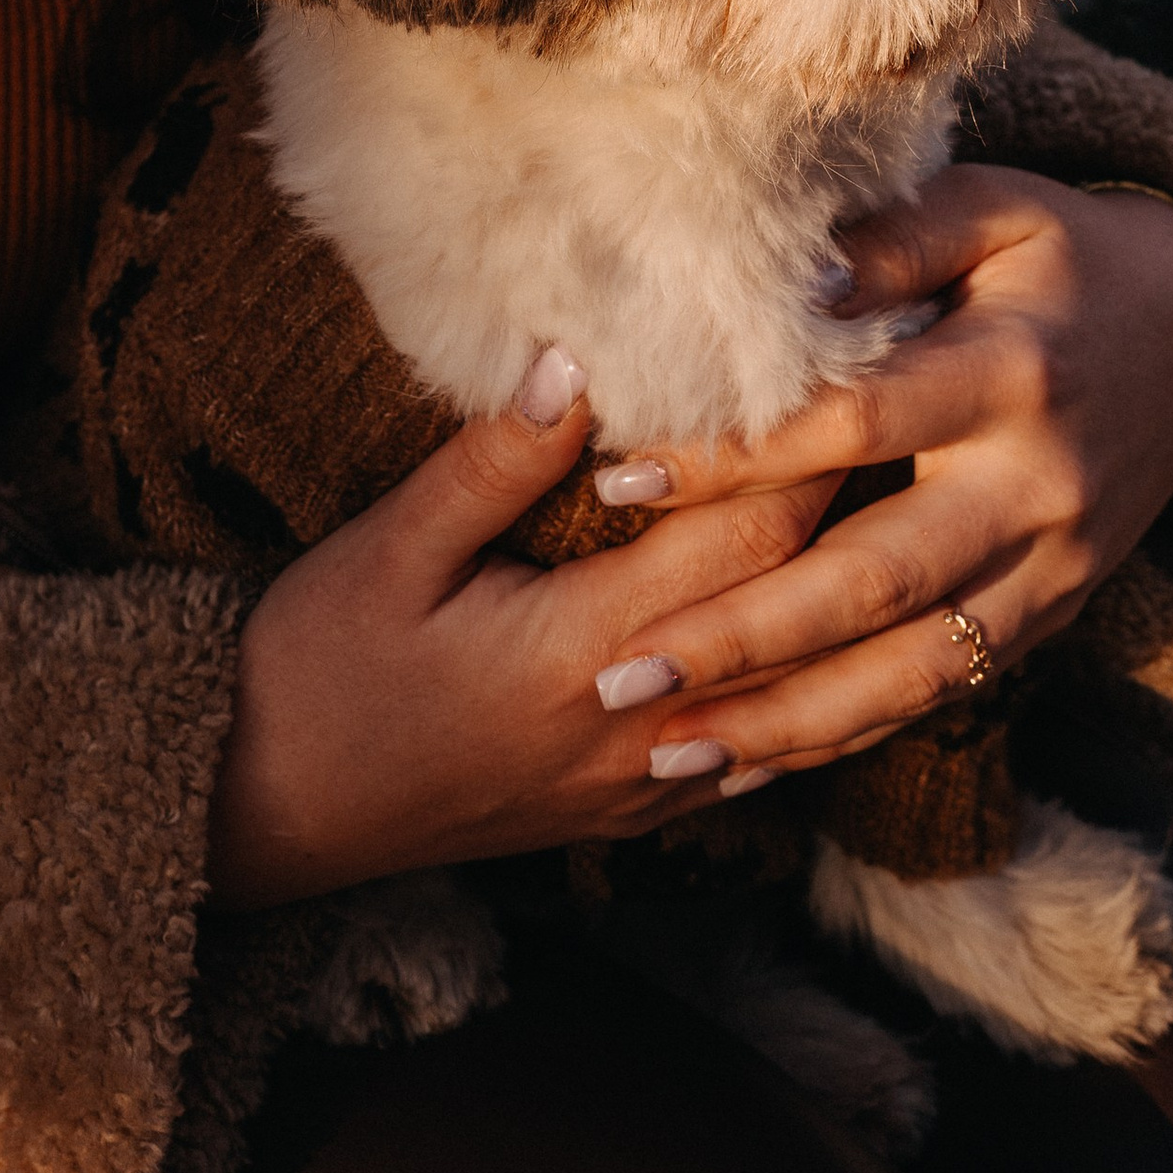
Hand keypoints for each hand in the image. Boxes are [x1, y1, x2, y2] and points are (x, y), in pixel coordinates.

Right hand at [206, 348, 843, 906]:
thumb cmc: (318, 665)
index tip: (852, 370)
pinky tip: (839, 652)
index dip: (809, 456)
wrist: (266, 807)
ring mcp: (639, 782)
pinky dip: (811, 699)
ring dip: (845, 612)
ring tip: (899, 524)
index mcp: (585, 647)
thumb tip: (580, 362)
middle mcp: (639, 726)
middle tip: (907, 424)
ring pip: (795, 699)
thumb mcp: (390, 546)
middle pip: (789, 610)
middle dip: (851, 515)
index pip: (745, 539)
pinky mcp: (626, 810)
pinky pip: (757, 760)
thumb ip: (496, 461)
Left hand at [592, 169, 1172, 789]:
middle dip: (743, 637)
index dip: (734, 459)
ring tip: (671, 752)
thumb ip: (885, 239)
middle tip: (620, 672)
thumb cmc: (1059, 254)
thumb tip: (780, 280)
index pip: (850, 427)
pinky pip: (946, 690)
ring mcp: (1052, 566)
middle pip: (873, 580)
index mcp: (1008, 374)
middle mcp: (1034, 487)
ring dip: (787, 718)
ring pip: (912, 668)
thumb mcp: (987, 208)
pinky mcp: (1053, 612)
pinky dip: (850, 733)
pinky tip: (756, 758)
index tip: (620, 484)